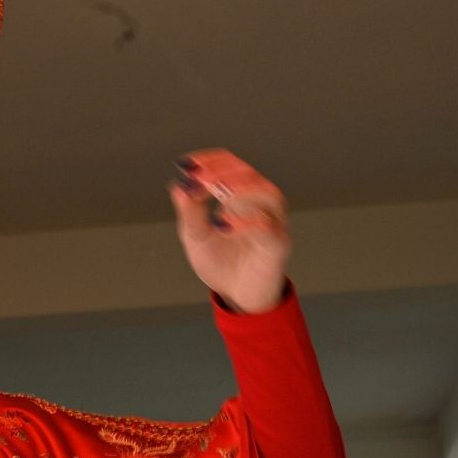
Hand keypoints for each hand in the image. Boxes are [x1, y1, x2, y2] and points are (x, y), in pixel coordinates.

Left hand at [169, 148, 290, 313]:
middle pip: (250, 174)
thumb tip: (179, 185)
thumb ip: (189, 212)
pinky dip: (245, 222)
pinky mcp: (277, 245)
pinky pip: (268, 227)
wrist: (237, 297)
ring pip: (267, 193)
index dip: (212, 161)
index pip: (232, 166)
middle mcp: (260, 205)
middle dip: (222, 173)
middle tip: (200, 178)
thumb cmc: (220, 263)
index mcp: (241, 197)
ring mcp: (272, 223)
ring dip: (240, 189)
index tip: (188, 163)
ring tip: (216, 193)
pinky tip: (222, 224)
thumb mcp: (196, 237)